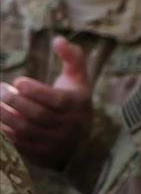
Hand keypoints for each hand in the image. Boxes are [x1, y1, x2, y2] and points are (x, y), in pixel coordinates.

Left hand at [0, 37, 93, 168]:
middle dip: (14, 101)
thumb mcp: (78, 78)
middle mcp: (69, 126)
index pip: (55, 99)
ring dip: (5, 116)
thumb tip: (58, 39)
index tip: (17, 81)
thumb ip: (72, 57)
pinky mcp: (41, 153)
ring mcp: (55, 142)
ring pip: (25, 129)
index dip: (34, 90)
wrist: (80, 139)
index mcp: (78, 105)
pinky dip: (5, 131)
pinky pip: (19, 143)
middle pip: (37, 114)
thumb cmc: (74, 100)